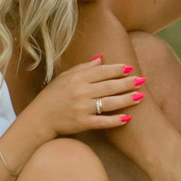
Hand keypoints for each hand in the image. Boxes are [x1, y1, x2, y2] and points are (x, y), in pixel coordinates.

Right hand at [27, 56, 142, 139]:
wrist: (39, 118)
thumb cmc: (52, 96)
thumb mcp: (64, 77)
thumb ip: (83, 68)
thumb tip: (101, 58)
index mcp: (77, 79)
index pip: (101, 72)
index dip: (117, 69)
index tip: (130, 67)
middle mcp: (80, 92)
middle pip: (109, 86)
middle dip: (127, 83)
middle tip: (142, 80)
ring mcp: (81, 108)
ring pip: (109, 103)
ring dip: (126, 99)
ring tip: (140, 96)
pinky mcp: (82, 123)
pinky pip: (102, 121)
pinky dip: (115, 120)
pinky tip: (127, 118)